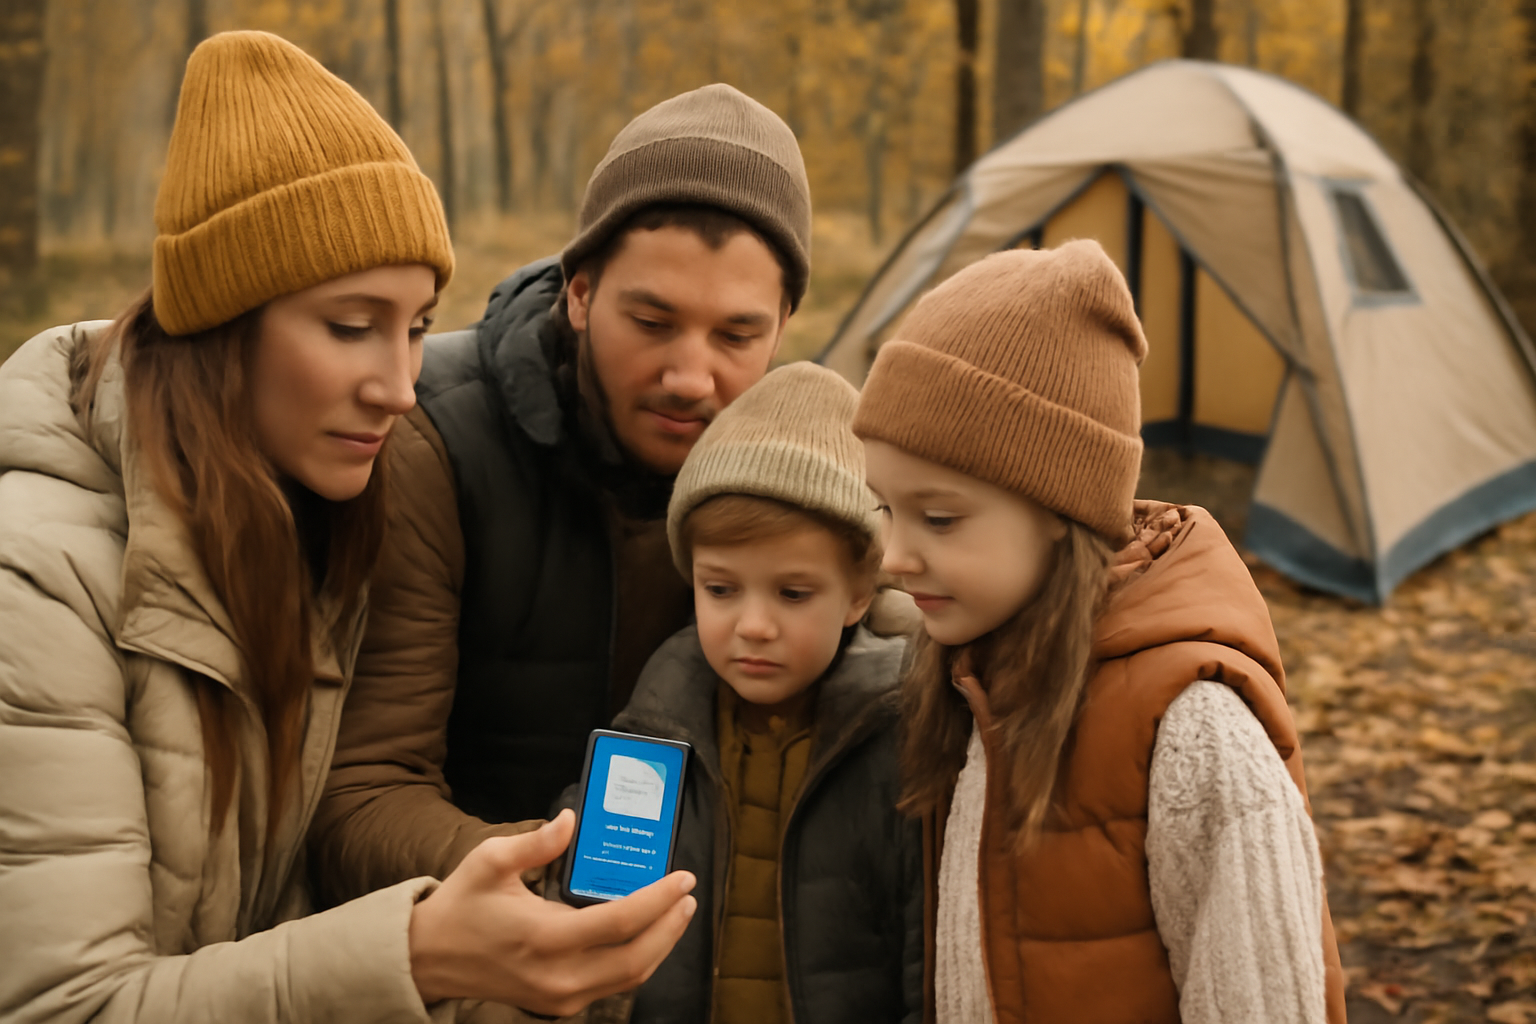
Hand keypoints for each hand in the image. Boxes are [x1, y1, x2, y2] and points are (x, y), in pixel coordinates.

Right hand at [408, 809, 696, 1015]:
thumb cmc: (461, 905)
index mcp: (543, 937)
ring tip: (677, 913)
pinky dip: (636, 960)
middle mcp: (557, 975)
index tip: (683, 878)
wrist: (429, 959)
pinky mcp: (558, 1004)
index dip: (659, 899)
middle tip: (688, 896)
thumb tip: (572, 819)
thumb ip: (536, 842)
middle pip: (636, 959)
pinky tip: (646, 934)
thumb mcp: (490, 861)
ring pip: (629, 977)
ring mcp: (559, 996)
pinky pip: (611, 985)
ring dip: (660, 946)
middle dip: (671, 927)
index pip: (620, 921)